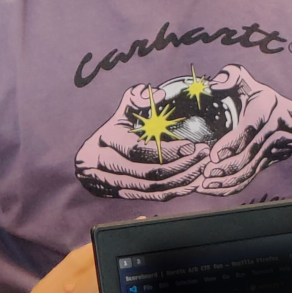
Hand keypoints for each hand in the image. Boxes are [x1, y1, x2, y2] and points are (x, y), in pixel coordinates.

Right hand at [76, 83, 209, 199]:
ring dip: (182, 178)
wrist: (88, 162)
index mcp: (106, 141)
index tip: (191, 144)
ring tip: (202, 166)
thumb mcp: (120, 113)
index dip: (166, 150)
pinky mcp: (125, 196)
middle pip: (149, 172)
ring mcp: (115, 184)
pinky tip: (192, 182)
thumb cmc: (111, 132)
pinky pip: (154, 197)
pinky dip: (175, 191)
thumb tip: (159, 95)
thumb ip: (137, 99)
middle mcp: (106, 166)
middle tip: (204, 153)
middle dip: (181, 164)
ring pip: (154, 187)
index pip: (138, 150)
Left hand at [201, 65, 291, 195]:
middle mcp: (282, 125)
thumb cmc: (253, 93)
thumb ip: (229, 76)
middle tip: (205, 173)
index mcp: (271, 104)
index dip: (231, 144)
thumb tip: (216, 84)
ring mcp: (285, 144)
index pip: (250, 128)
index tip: (212, 156)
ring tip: (206, 184)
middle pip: (252, 152)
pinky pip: (256, 174)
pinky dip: (237, 184)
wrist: (280, 108)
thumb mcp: (243, 80)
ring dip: (229, 179)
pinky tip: (217, 188)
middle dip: (227, 165)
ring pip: (254, 167)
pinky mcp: (281, 157)